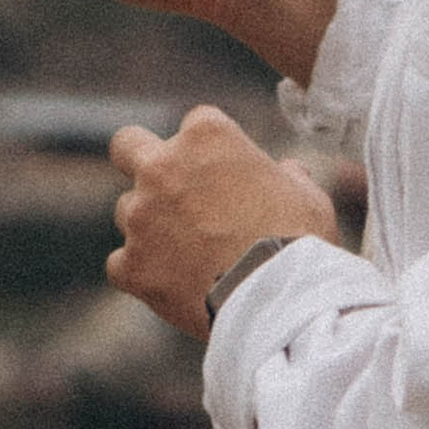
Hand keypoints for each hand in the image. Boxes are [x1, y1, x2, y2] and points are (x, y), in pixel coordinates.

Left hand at [105, 105, 340, 341]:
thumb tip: (288, 172)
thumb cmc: (300, 243)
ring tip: (188, 255)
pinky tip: (172, 286)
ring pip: (126, 211)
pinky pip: (121, 263)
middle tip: (167, 189)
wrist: (278, 303)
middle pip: (127, 145)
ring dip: (149, 226)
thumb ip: (288, 177)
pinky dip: (141, 272)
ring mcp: (140, 216)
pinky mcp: (130, 264)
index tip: (226, 173)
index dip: (212, 150)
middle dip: (141, 160)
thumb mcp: (308, 197)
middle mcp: (163, 167)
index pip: (196, 124)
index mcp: (207, 136)